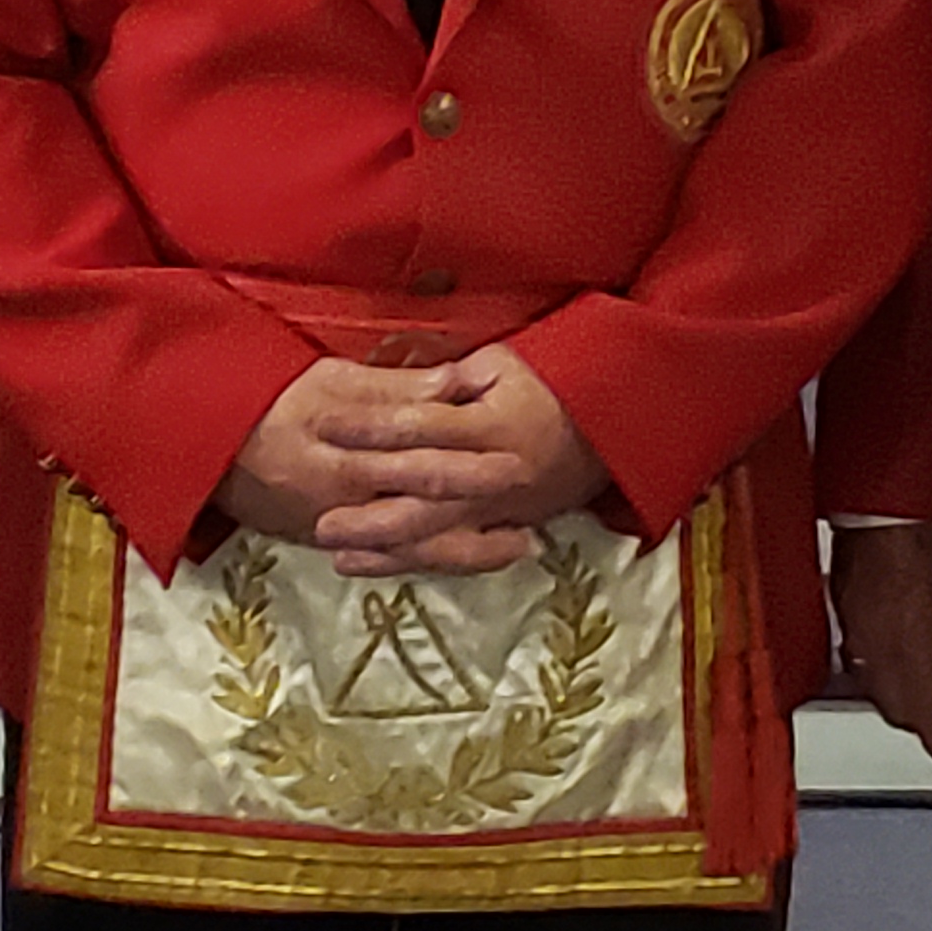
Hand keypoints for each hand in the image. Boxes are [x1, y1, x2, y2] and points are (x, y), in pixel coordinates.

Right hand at [213, 356, 495, 563]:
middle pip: (424, 509)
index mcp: (349, 449)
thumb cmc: (273, 403)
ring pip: (413, 547)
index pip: (420, 458)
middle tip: (533, 513)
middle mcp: (347, 496)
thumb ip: (396, 387)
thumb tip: (456, 383)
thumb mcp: (330, 381)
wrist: (207, 448)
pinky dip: (430, 561)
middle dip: (481, 512)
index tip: (518, 461)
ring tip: (520, 546)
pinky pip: (389, 559)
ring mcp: (340, 527)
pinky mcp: (332, 542)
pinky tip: (466, 558)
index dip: (470, 463)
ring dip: (467, 550)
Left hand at [303, 343, 607, 576]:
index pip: (422, 425)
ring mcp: (498, 508)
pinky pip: (452, 553)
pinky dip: (410, 563)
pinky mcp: (500, 528)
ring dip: (384, 546)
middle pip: (424, 491)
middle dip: (371, 506)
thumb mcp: (507, 364)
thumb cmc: (552, 386)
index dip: (373, 427)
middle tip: (321, 518)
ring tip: (333, 551)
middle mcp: (493, 472)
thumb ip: (456, 376)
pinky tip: (369, 566)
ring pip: (435, 533)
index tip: (328, 426)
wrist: (610, 431)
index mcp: (490, 424)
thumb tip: (412, 382)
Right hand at [832, 518, 931, 778]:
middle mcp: (880, 660)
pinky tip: (919, 648)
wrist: (885, 501)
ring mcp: (858, 644)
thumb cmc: (930, 534)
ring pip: (887, 695)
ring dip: (916, 698)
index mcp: (916, 658)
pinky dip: (895, 670)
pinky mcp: (849, 623)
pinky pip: (871, 666)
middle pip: (909, 719)